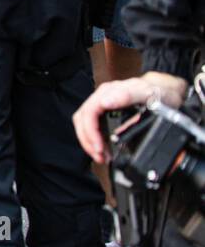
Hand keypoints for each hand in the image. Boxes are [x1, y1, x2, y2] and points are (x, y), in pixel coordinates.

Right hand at [72, 72, 189, 162]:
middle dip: (88, 140)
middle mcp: (102, 96)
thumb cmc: (158, 92)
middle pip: (82, 119)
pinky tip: (102, 148)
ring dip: (88, 141)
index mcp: (109, 91)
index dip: (91, 131)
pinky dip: (94, 139)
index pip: (89, 111)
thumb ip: (126, 96)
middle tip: (100, 156)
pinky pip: (90, 125)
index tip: (100, 146)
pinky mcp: (104, 111)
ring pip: (83, 123)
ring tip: (100, 156)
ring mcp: (102, 103)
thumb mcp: (147, 93)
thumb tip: (104, 103)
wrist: (164, 90)